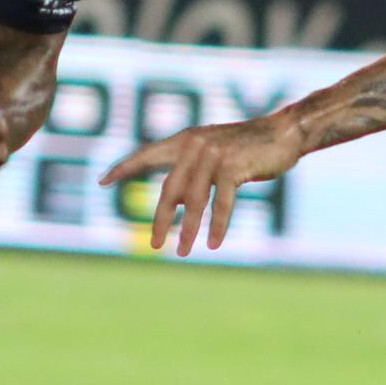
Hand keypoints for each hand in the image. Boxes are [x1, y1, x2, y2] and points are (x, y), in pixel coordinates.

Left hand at [100, 114, 300, 254]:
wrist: (283, 132)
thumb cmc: (248, 146)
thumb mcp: (214, 154)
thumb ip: (193, 171)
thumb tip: (176, 202)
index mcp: (185, 140)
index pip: (147, 154)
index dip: (124, 167)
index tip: (102, 181)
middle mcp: (194, 145)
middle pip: (169, 189)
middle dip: (161, 220)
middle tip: (154, 245)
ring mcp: (213, 155)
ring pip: (194, 201)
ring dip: (188, 229)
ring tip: (182, 252)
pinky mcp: (233, 166)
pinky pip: (222, 203)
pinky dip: (218, 225)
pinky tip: (215, 243)